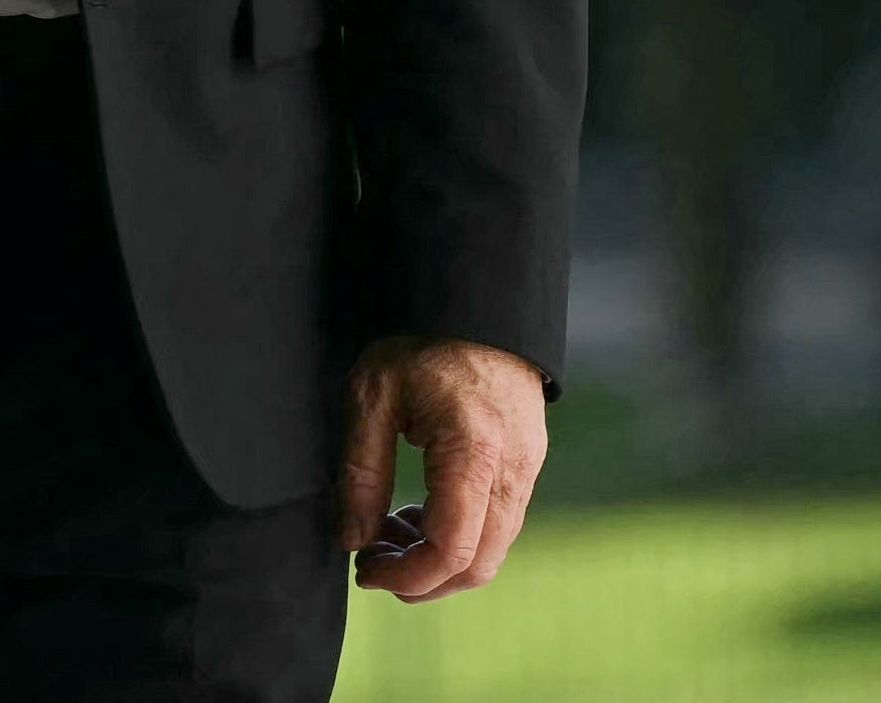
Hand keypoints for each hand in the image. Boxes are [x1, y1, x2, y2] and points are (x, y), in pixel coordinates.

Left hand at [339, 335, 548, 598]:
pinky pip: (499, 523)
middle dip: (423, 580)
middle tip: (372, 559)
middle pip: (480, 565)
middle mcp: (513, 470)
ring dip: (440, 558)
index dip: (407, 577)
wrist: (475, 301)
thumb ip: (361, 472)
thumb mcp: (371, 396)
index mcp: (473, 453)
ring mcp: (528, 469)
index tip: (363, 570)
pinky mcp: (528, 463)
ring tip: (387, 529)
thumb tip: (352, 540)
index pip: (452, 551)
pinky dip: (459, 535)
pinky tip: (417, 511)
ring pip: (493, 549)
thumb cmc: (418, 341)